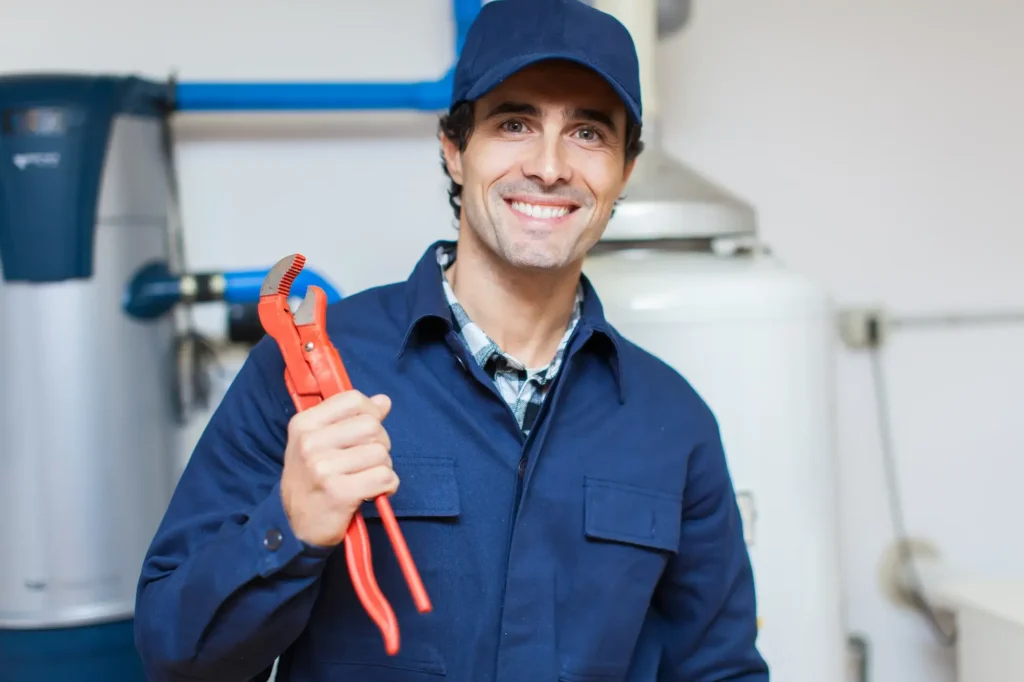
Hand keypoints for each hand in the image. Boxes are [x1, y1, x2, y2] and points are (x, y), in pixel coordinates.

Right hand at [280, 390, 398, 547]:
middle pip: (371, 426)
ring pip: (381, 453)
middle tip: (366, 461)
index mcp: (304, 424)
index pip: (353, 399)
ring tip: (366, 478)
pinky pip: (384, 477)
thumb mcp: (319, 442)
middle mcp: (309, 443)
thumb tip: (384, 401)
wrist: (295, 526)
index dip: (370, 413)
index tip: (367, 431)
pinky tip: (373, 492)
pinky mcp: (339, 492)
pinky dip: (388, 486)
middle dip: (380, 444)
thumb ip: (350, 418)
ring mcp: (322, 468)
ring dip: (383, 468)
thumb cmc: (312, 480)